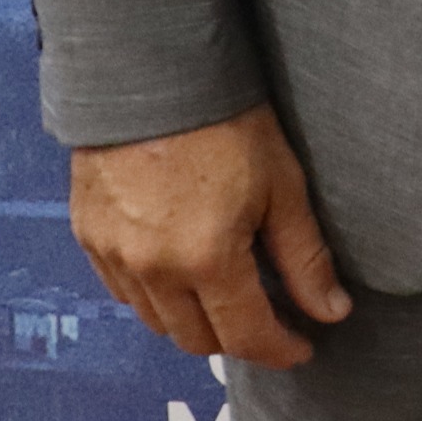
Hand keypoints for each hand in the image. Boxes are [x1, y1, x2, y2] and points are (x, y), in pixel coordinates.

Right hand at [71, 101, 351, 366]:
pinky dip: (153, 296)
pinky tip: (178, 271)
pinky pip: (122, 292)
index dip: (280, 349)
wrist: (151, 71)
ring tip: (226, 295)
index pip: (246, 336)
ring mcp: (114, 256)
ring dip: (194, 322)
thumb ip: (304, 257)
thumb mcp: (282, 186)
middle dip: (238, 339)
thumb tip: (332, 310)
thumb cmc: (226, 121)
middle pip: (198, 340)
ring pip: (157, 322)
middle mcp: (153, 270)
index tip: (301, 347)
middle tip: (269, 319)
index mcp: (206, 260)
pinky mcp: (89, 237)